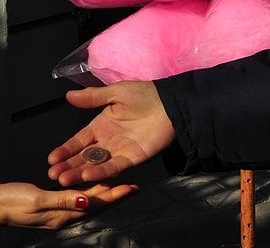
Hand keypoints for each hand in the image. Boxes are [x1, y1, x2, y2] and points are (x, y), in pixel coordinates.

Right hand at [0, 181, 137, 228]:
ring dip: (103, 191)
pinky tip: (90, 182)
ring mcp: (58, 210)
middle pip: (96, 204)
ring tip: (118, 181)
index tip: (132, 187)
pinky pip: (75, 197)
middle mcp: (64, 214)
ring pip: (87, 200)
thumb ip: (63, 200)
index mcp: (63, 214)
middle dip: (115, 194)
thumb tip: (87, 201)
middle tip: (133, 184)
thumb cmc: (12, 202)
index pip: (96, 204)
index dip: (115, 196)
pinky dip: (87, 189)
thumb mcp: (37, 200)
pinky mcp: (51, 204)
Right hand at [47, 81, 175, 186]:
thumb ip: (93, 98)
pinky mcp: (132, 159)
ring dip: (79, 173)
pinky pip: (114, 167)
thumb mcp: (116, 93)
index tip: (51, 159)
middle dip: (67, 166)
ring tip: (64, 179)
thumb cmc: (144, 95)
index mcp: (101, 125)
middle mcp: (107, 141)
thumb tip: (68, 95)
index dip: (65, 149)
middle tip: (52, 175)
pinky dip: (101, 172)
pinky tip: (87, 175)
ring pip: (95, 165)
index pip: (79, 140)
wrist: (170, 102)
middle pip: (83, 157)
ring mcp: (118, 151)